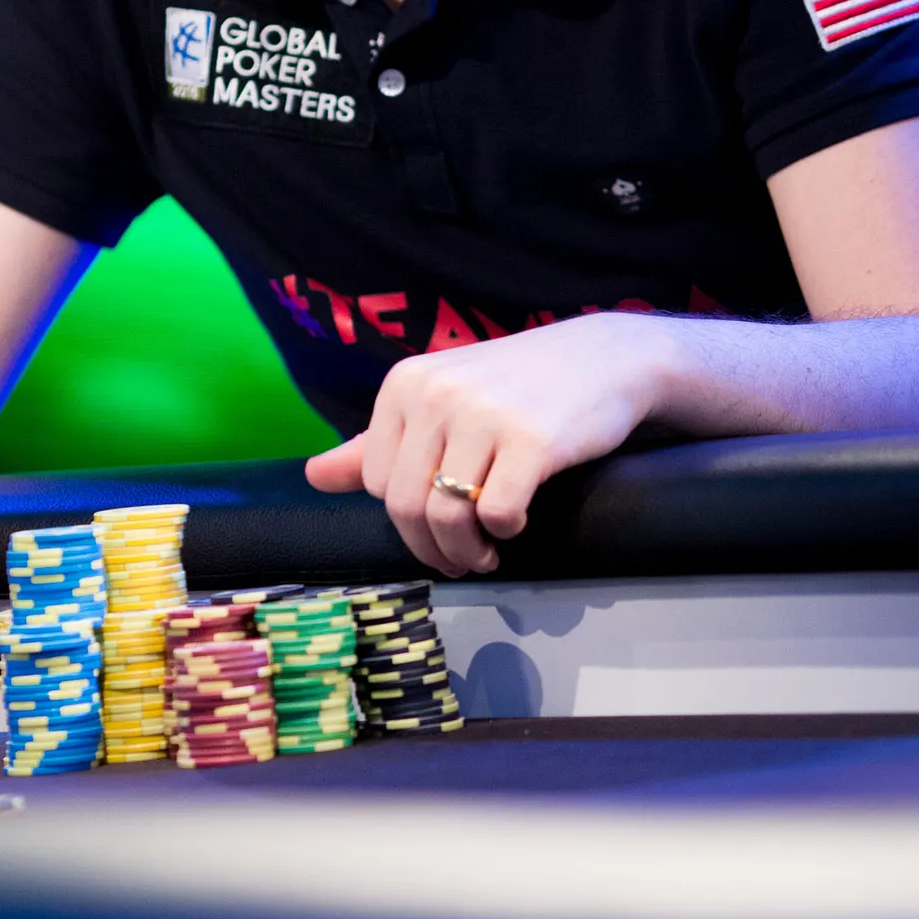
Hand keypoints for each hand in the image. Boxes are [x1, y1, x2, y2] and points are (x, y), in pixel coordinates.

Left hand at [304, 315, 665, 576]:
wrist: (604, 358)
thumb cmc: (518, 386)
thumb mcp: (441, 400)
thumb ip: (376, 441)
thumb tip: (313, 476)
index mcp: (405, 383)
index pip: (373, 481)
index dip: (403, 519)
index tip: (433, 529)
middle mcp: (436, 394)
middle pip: (404, 505)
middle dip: (430, 548)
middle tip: (460, 560)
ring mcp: (483, 415)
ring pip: (446, 516)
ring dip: (465, 551)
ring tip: (485, 553)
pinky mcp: (532, 441)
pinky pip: (498, 515)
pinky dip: (505, 533)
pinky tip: (516, 523)